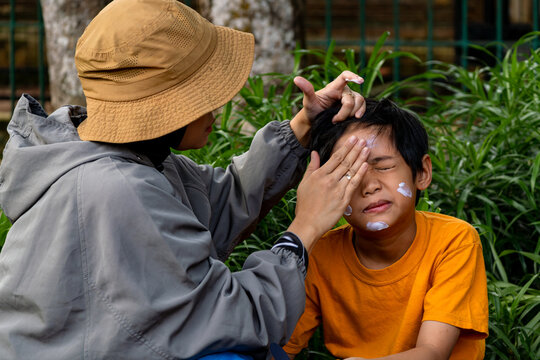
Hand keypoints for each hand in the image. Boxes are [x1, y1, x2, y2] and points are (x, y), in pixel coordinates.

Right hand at [288, 135, 369, 250]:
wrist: (308, 223)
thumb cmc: (305, 205)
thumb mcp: (304, 183)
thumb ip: (311, 167)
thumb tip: (314, 153)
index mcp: (319, 175)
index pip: (336, 157)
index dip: (346, 147)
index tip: (352, 139)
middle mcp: (329, 180)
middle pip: (346, 161)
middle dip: (355, 149)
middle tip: (363, 140)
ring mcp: (338, 189)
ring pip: (351, 171)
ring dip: (360, 158)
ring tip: (367, 148)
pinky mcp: (344, 199)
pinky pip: (354, 184)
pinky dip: (360, 174)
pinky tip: (366, 165)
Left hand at [290, 71, 365, 145]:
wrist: (316, 122)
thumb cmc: (312, 110)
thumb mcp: (308, 101)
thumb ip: (306, 90)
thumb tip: (296, 78)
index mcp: (333, 87)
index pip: (344, 76)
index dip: (353, 76)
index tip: (360, 81)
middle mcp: (343, 91)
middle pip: (352, 97)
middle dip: (345, 111)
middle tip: (334, 120)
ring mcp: (350, 99)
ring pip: (359, 101)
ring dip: (352, 113)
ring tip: (340, 121)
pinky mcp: (354, 107)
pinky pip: (362, 107)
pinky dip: (360, 113)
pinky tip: (355, 119)